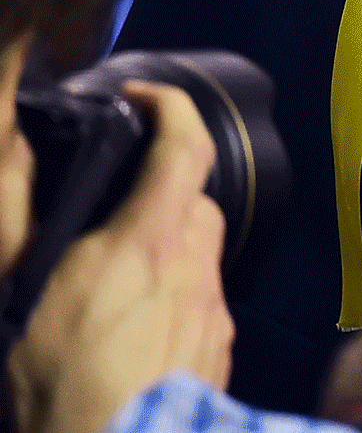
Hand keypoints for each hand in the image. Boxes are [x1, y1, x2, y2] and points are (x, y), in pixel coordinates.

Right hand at [6, 84, 231, 432]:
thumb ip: (18, 217)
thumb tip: (18, 153)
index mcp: (149, 242)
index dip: (171, 106)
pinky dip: (175, 296)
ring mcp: (213, 310)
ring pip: (202, 252)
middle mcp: (194, 267)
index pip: (184, 146)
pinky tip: (134, 329)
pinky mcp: (219, 348)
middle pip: (194, 202)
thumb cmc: (57, 386)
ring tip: (113, 281)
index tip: (142, 98)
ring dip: (167, 250)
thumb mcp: (15, 292)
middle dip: (160, 195)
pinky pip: (205, 300)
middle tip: (111, 213)